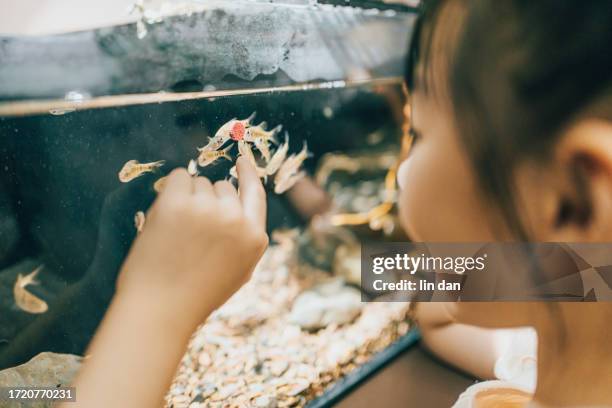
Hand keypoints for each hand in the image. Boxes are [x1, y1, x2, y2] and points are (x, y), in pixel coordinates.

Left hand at [116, 157, 267, 326]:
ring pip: (199, 183)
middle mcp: (236, 219)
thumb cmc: (196, 294)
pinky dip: (171, 190)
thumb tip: (238, 207)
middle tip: (190, 232)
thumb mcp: (238, 271)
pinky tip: (165, 216)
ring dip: (187, 198)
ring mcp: (207, 209)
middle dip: (208, 200)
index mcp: (254, 238)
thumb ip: (245, 238)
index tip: (242, 160)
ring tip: (177, 234)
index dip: (249, 174)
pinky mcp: (177, 203)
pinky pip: (178, 177)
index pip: (256, 193)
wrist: (160, 309)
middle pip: (223, 187)